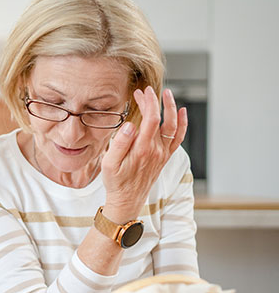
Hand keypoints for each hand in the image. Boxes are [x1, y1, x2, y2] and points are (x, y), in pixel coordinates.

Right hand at [101, 87, 187, 219]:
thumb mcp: (109, 164)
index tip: (141, 93)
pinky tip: (182, 113)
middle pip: (162, 119)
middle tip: (146, 91)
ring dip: (172, 108)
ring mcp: (163, 154)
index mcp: (142, 150)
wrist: (127, 201)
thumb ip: (120, 143)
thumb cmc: (116, 183)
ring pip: (173, 126)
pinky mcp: (164, 158)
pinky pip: (178, 138)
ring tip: (167, 95)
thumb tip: (130, 125)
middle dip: (155, 102)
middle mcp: (156, 151)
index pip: (151, 119)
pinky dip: (183, 124)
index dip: (148, 103)